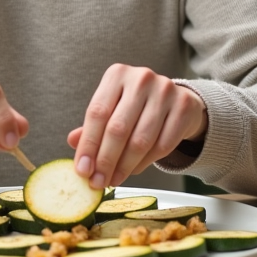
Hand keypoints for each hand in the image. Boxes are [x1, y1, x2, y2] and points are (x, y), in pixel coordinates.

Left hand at [67, 63, 207, 188]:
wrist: (178, 100)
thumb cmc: (137, 106)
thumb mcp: (112, 108)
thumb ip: (93, 125)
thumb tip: (72, 142)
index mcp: (117, 74)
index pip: (97, 112)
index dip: (88, 144)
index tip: (82, 170)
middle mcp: (141, 78)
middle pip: (118, 128)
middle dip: (105, 160)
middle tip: (97, 182)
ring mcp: (165, 91)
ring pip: (141, 140)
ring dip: (124, 166)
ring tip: (113, 180)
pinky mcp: (184, 107)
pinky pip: (162, 145)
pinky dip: (145, 163)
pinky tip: (133, 170)